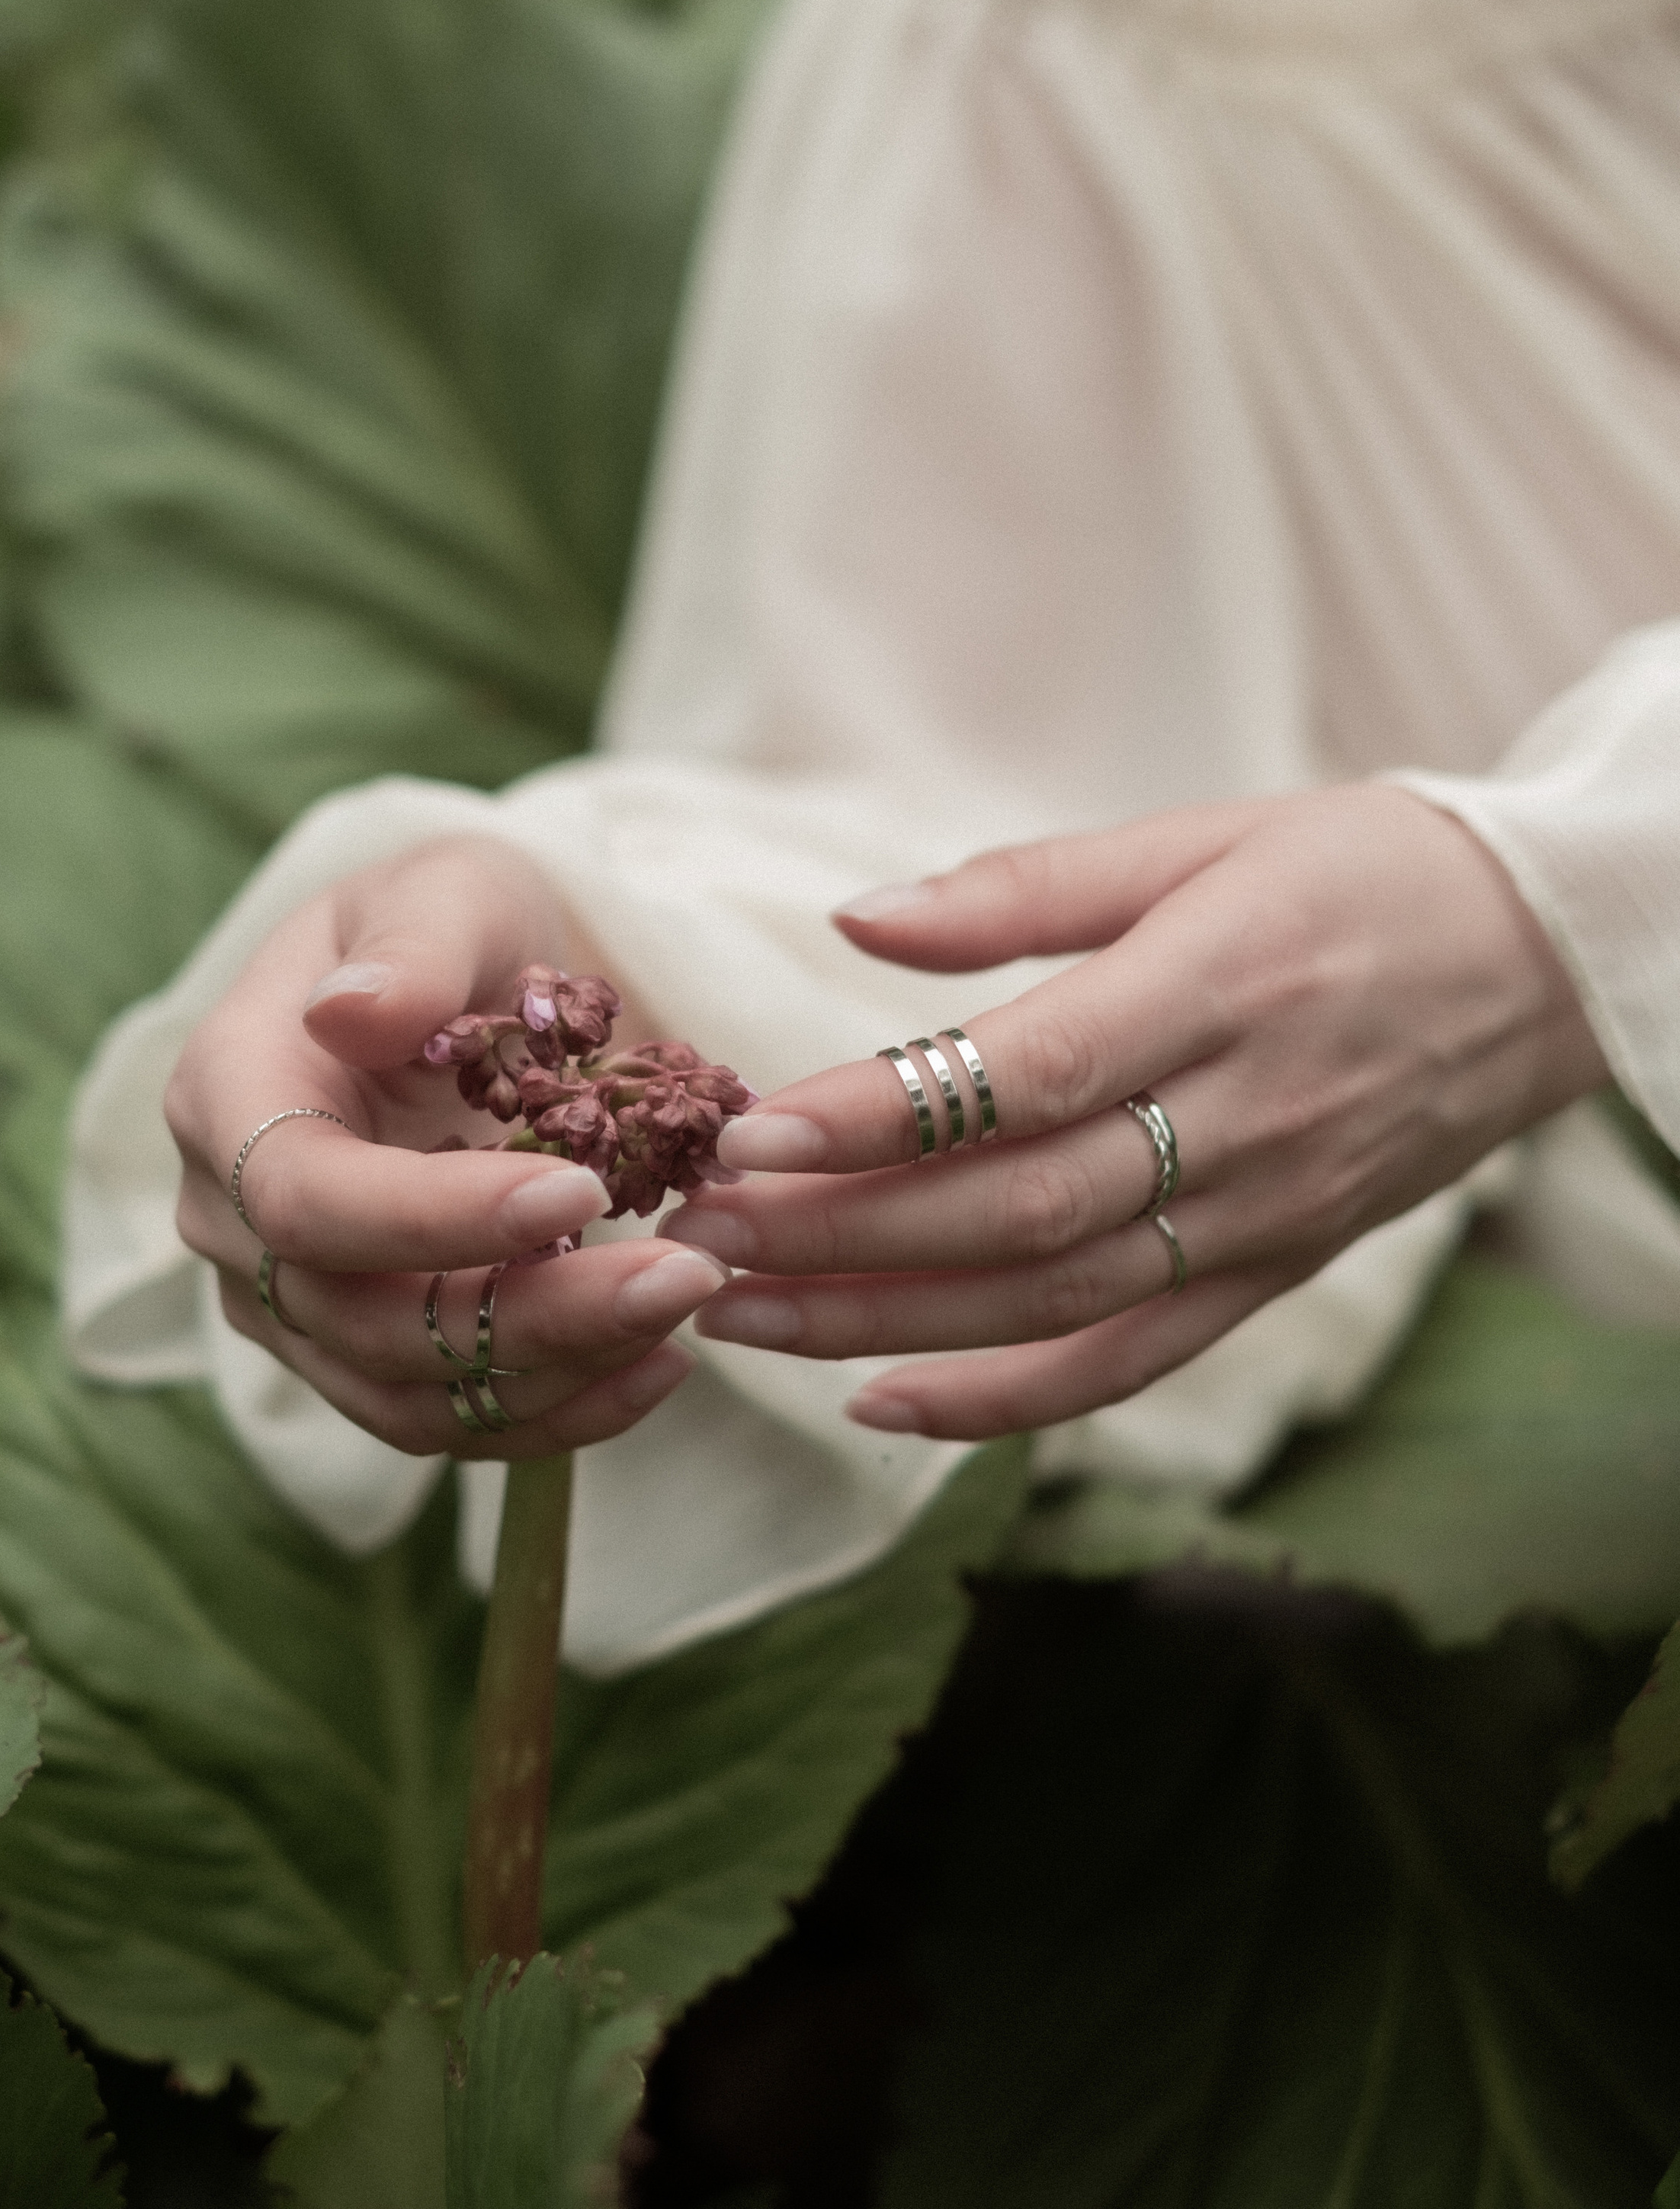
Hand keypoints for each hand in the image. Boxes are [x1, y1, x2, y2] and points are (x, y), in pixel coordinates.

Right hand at [166, 836, 727, 1459]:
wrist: (449, 978)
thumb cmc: (444, 920)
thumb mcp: (445, 889)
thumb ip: (412, 950)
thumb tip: (353, 1014)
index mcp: (228, 1092)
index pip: (306, 1196)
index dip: (434, 1216)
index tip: (580, 1188)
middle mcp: (231, 1218)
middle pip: (365, 1317)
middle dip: (533, 1312)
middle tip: (685, 1275)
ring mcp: (286, 1300)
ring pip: (409, 1392)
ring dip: (558, 1371)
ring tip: (684, 1310)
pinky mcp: (354, 1350)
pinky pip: (444, 1418)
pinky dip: (554, 1408)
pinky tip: (658, 1363)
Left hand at [677, 785, 1605, 1437]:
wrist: (1542, 957)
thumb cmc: (1352, 870)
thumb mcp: (1197, 837)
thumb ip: (1023, 888)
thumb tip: (858, 918)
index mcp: (1214, 988)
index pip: (1021, 1077)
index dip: (878, 1118)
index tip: (748, 1135)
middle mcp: (1242, 1123)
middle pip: (1017, 1209)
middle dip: (842, 1236)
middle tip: (700, 1238)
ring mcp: (1264, 1218)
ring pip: (1055, 1302)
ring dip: (885, 1323)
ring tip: (741, 1318)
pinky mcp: (1278, 1274)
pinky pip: (1131, 1362)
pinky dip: (1006, 1401)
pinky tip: (881, 1404)